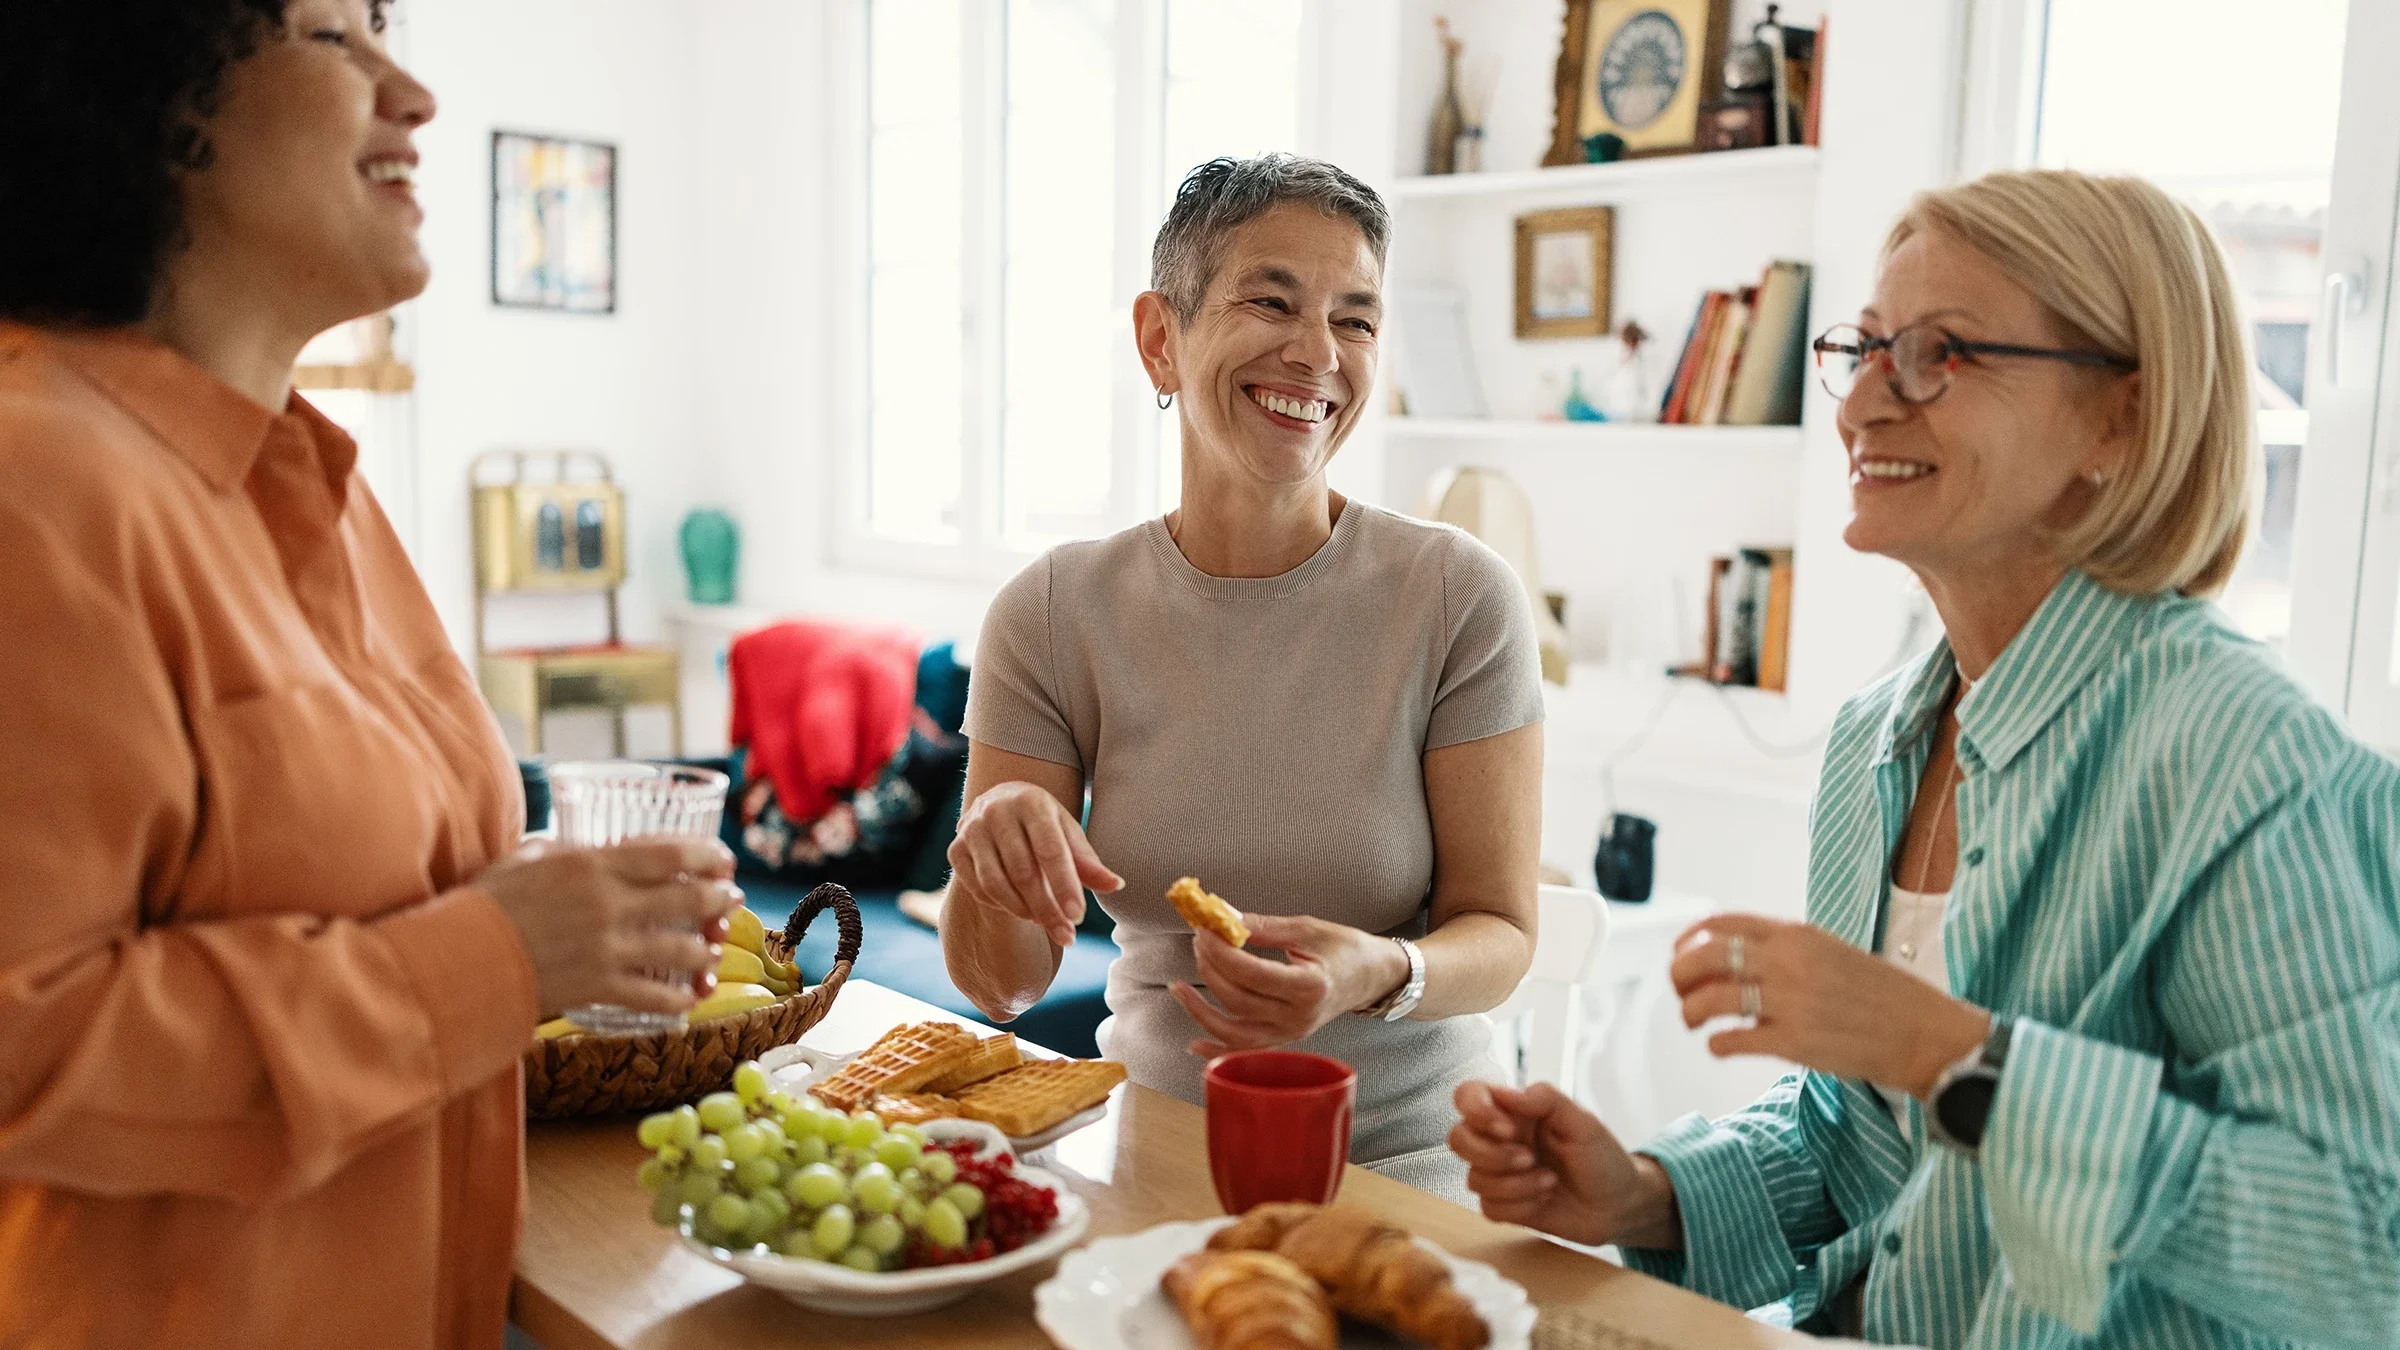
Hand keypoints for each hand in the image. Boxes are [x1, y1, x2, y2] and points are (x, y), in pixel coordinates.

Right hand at [476, 836, 740, 1018]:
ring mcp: (608, 949)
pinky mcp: (599, 988)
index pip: (671, 855)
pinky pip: (656, 997)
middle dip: (720, 899)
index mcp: (593, 865)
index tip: (724, 859)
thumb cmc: (484, 904)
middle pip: (689, 900)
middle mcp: (610, 905)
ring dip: (708, 949)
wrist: (457, 959)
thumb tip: (574, 844)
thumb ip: (559, 850)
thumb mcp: (525, 858)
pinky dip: (681, 998)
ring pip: (683, 949)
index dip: (708, 856)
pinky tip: (691, 996)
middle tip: (732, 899)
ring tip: (715, 947)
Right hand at [946, 779, 1123, 948]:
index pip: (1050, 850)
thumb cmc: (1044, 824)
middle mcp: (997, 812)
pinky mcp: (955, 849)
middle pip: (1023, 872)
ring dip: (1023, 910)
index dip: (1065, 886)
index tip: (1078, 918)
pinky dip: (1000, 906)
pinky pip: (978, 888)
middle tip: (1067, 936)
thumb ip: (1089, 863)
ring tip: (1045, 922)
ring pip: (996, 883)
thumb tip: (1116, 886)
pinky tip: (1020, 910)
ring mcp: (971, 830)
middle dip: (1047, 909)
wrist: (999, 803)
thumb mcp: (1068, 834)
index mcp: (1032, 802)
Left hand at [1172, 914, 1408, 1057]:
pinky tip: (1193, 1043)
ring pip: (1234, 1031)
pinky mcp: (1285, 1040)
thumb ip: (1264, 926)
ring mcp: (1291, 1033)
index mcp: (1310, 986)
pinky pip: (1245, 1051)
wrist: (1373, 977)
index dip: (1221, 952)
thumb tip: (1224, 918)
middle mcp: (1299, 1016)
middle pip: (1238, 998)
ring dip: (1200, 1010)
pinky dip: (1217, 1049)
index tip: (1204, 931)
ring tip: (1178, 987)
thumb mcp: (1308, 928)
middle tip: (1199, 941)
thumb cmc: (1345, 949)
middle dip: (1210, 968)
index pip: (1252, 973)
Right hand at [1448, 1081, 1678, 1248]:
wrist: (1619, 1206)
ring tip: (1549, 1181)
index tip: (1507, 1128)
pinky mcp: (1505, 1205)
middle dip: (1492, 1154)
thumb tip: (1505, 1092)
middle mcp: (1501, 1139)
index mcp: (1516, 1111)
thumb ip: (1545, 1099)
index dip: (1476, 1110)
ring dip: (1515, 1184)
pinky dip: (1519, 1206)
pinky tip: (1543, 1199)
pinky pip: (1488, 1207)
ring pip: (1473, 1178)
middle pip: (1459, 1139)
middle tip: (1529, 1159)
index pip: (1469, 1095)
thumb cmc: (1603, 1159)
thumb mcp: (1583, 1122)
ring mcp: (1500, 1173)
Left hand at [1670, 914, 1991, 1097]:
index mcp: (1796, 935)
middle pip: (1705, 957)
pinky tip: (1719, 1046)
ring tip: (1694, 1023)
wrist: (1922, 1031)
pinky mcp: (1793, 1042)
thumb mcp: (1830, 952)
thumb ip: (1786, 950)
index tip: (1679, 954)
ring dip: (1690, 1012)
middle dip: (1680, 975)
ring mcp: (1789, 1001)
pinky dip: (1716, 1044)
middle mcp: (1787, 962)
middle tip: (1680, 992)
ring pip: (1711, 999)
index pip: (1723, 924)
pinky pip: (1732, 1040)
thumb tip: (1738, 958)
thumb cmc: (1880, 994)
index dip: (1690, 939)